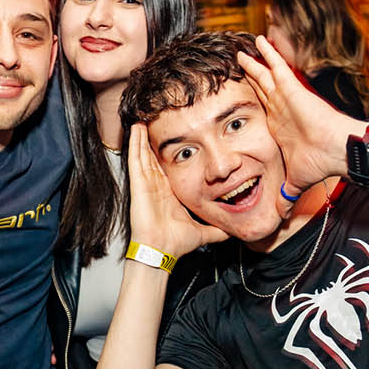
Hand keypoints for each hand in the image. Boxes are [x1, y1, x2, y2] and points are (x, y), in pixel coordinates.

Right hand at [126, 122, 226, 258]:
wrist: (162, 250)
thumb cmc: (176, 243)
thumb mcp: (203, 232)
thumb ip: (217, 231)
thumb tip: (233, 232)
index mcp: (170, 193)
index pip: (170, 167)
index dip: (172, 152)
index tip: (177, 137)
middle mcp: (157, 186)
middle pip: (154, 156)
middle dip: (154, 139)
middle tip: (156, 120)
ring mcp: (146, 183)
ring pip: (143, 153)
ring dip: (143, 136)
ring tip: (144, 118)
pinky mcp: (138, 184)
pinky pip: (136, 159)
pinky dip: (135, 143)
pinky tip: (136, 128)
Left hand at [238, 36, 353, 215]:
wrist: (337, 152)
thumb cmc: (320, 163)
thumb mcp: (293, 181)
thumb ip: (285, 194)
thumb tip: (281, 215)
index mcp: (279, 127)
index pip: (260, 111)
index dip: (249, 102)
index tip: (237, 96)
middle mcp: (281, 110)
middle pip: (260, 89)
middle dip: (249, 78)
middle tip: (236, 65)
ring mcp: (286, 98)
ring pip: (265, 76)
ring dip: (254, 63)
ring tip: (241, 50)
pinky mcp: (293, 89)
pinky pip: (277, 67)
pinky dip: (268, 54)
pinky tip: (258, 41)